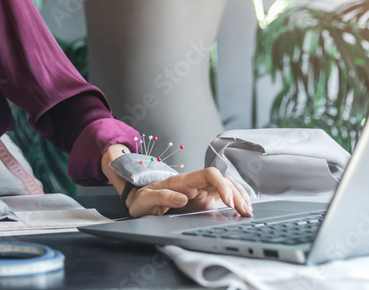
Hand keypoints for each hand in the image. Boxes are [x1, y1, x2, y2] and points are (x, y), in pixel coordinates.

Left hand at [126, 168, 252, 218]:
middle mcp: (195, 184)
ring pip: (227, 186)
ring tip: (248, 212)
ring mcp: (201, 191)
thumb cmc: (141, 199)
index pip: (208, 174)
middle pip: (223, 180)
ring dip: (240, 196)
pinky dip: (236, 200)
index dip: (221, 185)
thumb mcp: (145, 200)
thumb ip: (161, 197)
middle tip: (245, 212)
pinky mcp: (204, 199)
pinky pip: (224, 195)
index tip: (228, 202)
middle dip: (237, 194)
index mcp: (182, 181)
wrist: (139, 200)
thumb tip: (181, 198)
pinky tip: (243, 209)